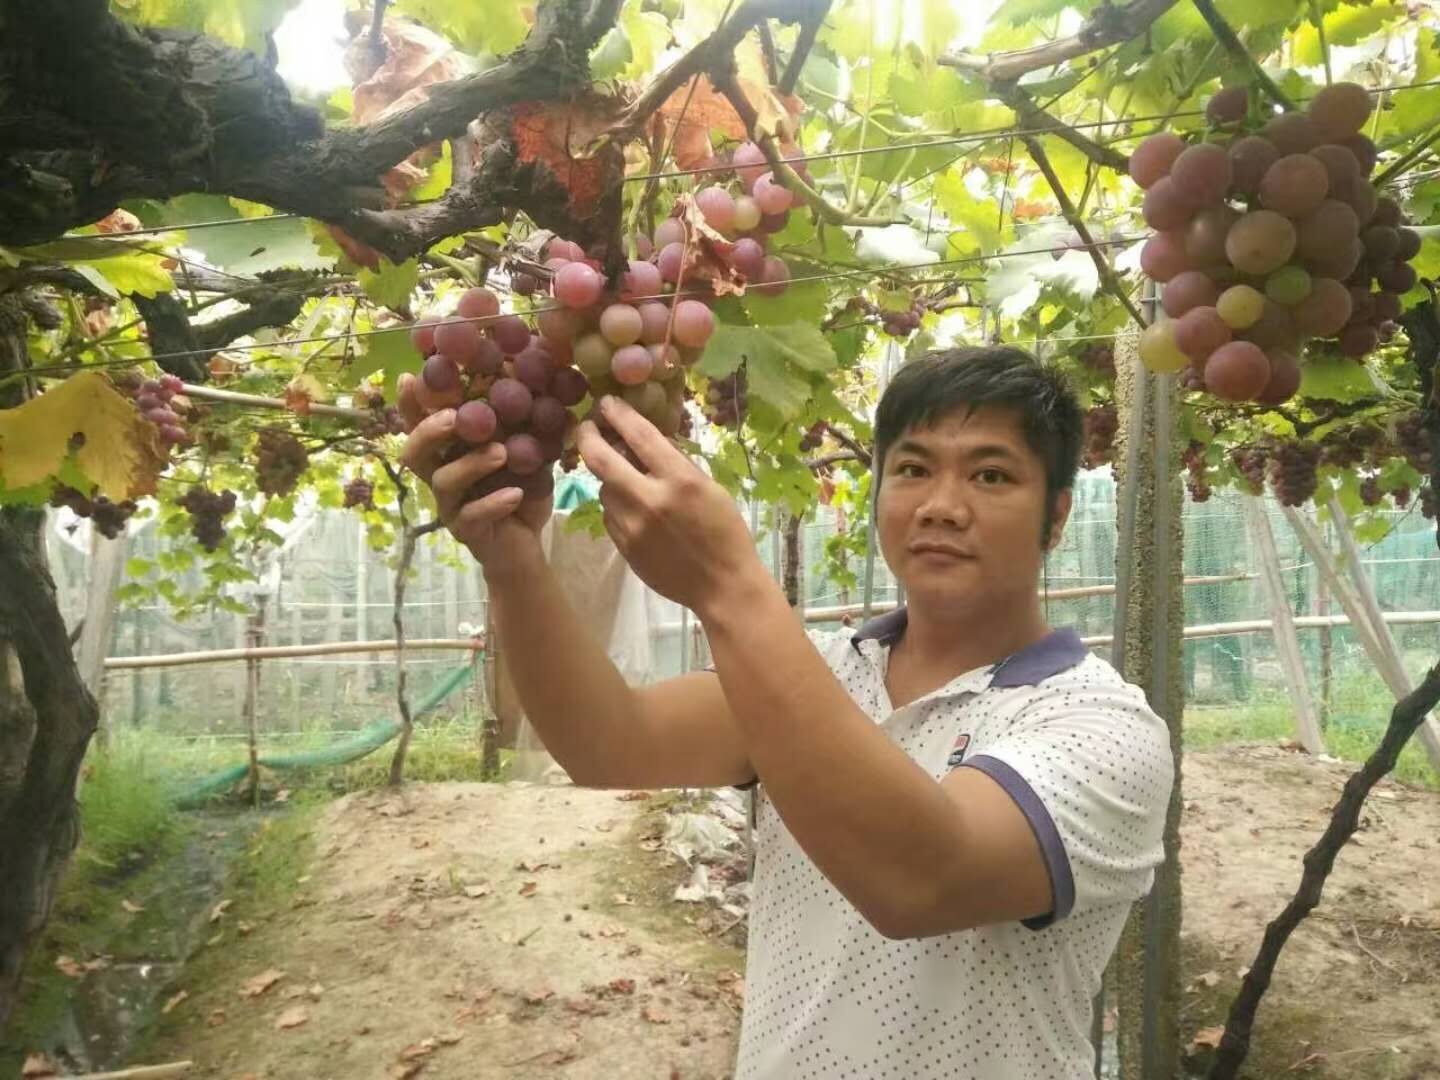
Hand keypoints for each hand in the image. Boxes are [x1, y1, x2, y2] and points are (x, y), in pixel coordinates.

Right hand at [397, 373, 549, 575]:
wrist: (526, 544)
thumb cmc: (520, 490)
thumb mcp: (527, 452)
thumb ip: (527, 423)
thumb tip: (548, 382)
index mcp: (449, 452)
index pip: (421, 424)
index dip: (411, 403)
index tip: (411, 376)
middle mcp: (441, 475)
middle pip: (414, 452)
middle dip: (429, 430)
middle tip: (454, 416)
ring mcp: (450, 505)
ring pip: (443, 481)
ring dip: (470, 463)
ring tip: (501, 453)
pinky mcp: (465, 531)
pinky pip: (471, 516)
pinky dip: (492, 503)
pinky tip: (514, 494)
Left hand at [575, 395, 768, 614]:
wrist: (722, 586)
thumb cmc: (725, 532)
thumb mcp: (709, 488)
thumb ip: (676, 464)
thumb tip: (645, 441)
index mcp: (679, 480)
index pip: (640, 436)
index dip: (619, 414)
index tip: (607, 403)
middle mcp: (649, 500)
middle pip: (602, 460)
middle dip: (588, 437)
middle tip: (586, 427)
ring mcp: (632, 527)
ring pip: (604, 489)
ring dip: (609, 476)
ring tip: (625, 476)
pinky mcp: (623, 547)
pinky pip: (609, 515)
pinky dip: (616, 504)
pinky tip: (634, 508)